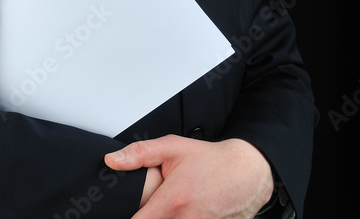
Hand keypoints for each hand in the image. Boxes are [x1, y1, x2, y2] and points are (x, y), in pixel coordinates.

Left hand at [104, 135, 272, 217]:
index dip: (130, 218)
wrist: (248, 171)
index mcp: (173, 200)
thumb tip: (112, 161)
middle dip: (151, 216)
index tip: (123, 213)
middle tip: (153, 204)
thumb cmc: (211, 160)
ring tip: (173, 205)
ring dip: (169, 218)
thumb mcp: (172, 147)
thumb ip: (139, 154)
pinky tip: (186, 210)